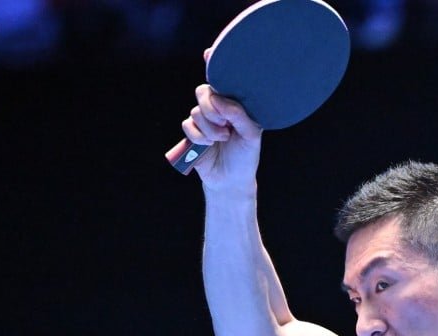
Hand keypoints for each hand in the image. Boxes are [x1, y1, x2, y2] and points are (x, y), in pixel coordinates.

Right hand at [180, 50, 261, 194]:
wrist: (231, 181)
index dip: (214, 63)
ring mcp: (204, 119)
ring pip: (196, 110)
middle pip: (204, 91)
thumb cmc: (246, 156)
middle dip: (212, 108)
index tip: (208, 53)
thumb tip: (219, 99)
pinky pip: (187, 124)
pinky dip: (198, 136)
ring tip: (222, 139)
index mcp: (235, 104)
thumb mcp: (250, 135)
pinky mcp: (193, 132)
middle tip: (225, 125)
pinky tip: (208, 145)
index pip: (224, 79)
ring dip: (209, 128)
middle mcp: (219, 108)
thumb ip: (239, 115)